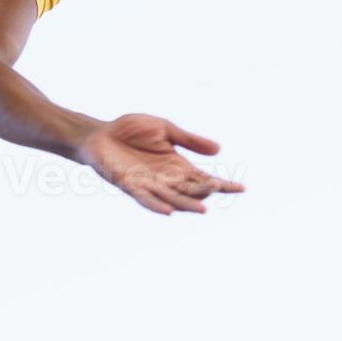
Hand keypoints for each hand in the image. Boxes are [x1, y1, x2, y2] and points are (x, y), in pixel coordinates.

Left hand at [76, 114, 243, 215]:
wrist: (100, 133)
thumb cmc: (131, 130)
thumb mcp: (164, 129)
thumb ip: (188, 140)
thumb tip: (218, 150)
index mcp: (177, 165)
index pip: (203, 179)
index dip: (221, 184)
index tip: (241, 188)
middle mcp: (165, 178)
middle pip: (191, 190)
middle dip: (205, 192)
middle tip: (219, 189)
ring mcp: (148, 183)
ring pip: (171, 198)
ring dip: (186, 205)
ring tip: (203, 209)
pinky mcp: (129, 185)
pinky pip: (145, 198)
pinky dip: (156, 205)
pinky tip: (168, 211)